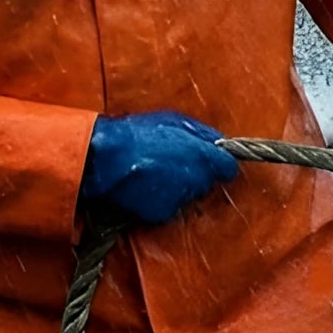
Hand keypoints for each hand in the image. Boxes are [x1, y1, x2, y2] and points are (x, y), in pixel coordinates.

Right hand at [81, 112, 240, 225]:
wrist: (104, 157)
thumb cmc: (137, 133)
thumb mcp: (174, 120)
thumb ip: (202, 133)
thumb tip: (220, 143)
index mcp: (202, 155)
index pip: (228, 168)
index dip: (220, 164)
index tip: (212, 161)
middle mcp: (195, 179)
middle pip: (206, 182)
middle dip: (196, 174)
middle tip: (172, 162)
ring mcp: (179, 197)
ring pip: (187, 194)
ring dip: (177, 186)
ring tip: (154, 172)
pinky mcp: (161, 212)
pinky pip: (168, 206)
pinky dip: (160, 198)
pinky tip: (145, 185)